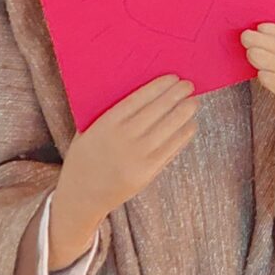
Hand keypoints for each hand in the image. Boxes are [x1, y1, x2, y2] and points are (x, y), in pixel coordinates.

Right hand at [52, 75, 196, 258]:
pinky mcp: (147, 172)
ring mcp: (138, 157)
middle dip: (177, 95)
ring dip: (185, 112)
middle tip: (189, 85)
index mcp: (107, 124)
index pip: (140, 98)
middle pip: (158, 110)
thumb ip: (107, 113)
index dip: (159, 86)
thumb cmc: (85, 157)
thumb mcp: (87, 130)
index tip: (173, 78)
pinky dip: (183, 135)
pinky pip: (171, 148)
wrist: (81, 196)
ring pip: (169, 128)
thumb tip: (140, 92)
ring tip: (193, 102)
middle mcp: (124, 138)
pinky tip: (190, 125)